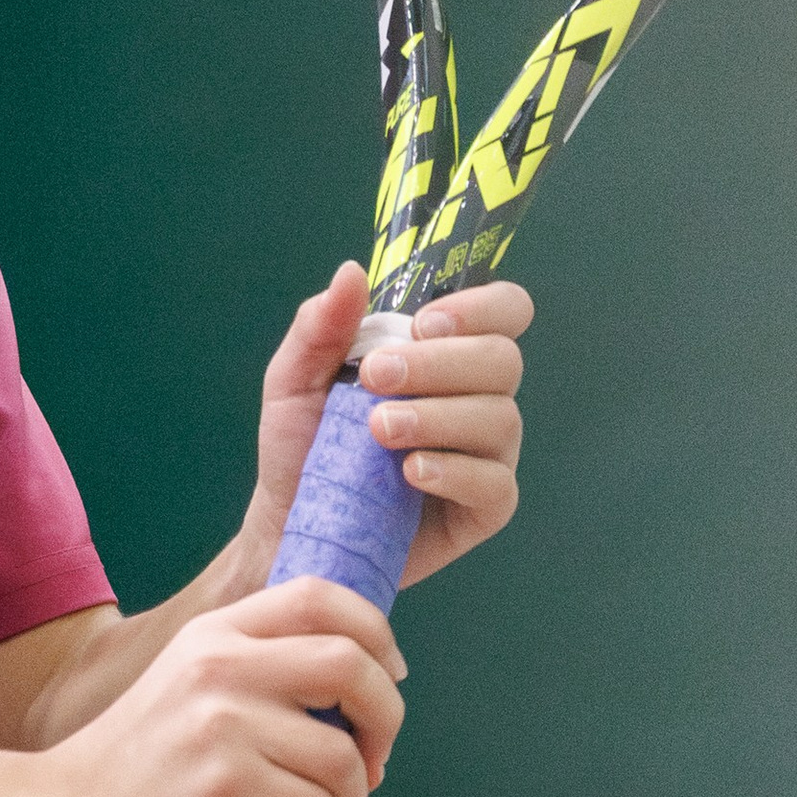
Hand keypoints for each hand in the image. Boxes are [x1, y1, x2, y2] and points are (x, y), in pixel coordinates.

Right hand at [40, 574, 405, 796]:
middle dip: (386, 718)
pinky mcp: (224, 791)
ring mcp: (223, 727)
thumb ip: (250, 669)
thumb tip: (351, 686)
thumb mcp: (186, 683)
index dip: (375, 631)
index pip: (319, 597)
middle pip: (351, 664)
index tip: (389, 673)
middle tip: (375, 761)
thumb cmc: (137, 765)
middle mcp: (221, 668)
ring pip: (343, 757)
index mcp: (215, 635)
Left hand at [242, 259, 531, 590]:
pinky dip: (454, 471)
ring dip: (437, 416)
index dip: (480, 308)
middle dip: (439, 363)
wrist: (293, 524)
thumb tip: (352, 273)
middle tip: (375, 379)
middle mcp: (478, 396)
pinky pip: (495, 483)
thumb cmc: (304, 446)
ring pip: (499, 418)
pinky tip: (411, 473)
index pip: (504, 310)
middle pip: (502, 359)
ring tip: (378, 431)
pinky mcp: (485, 507)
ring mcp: (487, 452)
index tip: (423, 324)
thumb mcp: (295, 379)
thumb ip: (320, 326)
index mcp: (444, 353)